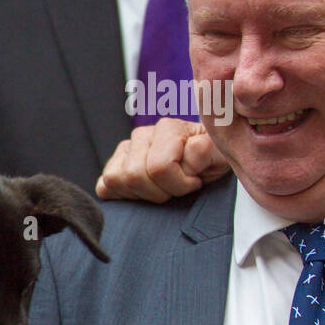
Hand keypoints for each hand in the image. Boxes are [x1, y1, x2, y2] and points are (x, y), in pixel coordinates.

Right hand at [96, 119, 229, 202]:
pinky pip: (104, 186)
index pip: (159, 167)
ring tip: (162, 190)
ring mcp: (124, 151)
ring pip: (116, 179)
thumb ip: (206, 150)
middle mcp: (142, 135)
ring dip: (143, 194)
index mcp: (168, 128)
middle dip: (160, 192)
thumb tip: (189, 149)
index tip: (195, 183)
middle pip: (134, 175)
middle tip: (178, 190)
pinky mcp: (113, 167)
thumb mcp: (220, 156)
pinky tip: (145, 193)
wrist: (205, 168)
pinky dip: (123, 196)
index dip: (180, 185)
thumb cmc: (211, 163)